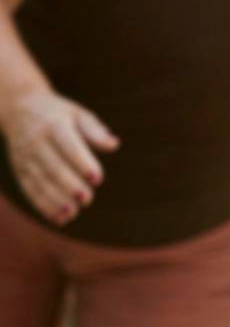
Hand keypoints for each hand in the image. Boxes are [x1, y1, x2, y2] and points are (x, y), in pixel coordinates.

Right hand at [0, 88, 117, 224]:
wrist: (19, 108)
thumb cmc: (59, 113)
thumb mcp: (78, 114)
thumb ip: (95, 130)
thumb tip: (114, 145)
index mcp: (54, 125)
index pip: (69, 147)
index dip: (83, 163)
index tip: (98, 179)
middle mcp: (36, 142)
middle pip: (53, 167)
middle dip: (69, 186)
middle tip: (87, 200)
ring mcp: (25, 158)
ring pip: (39, 182)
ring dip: (55, 200)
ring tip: (73, 214)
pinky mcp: (19, 170)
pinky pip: (30, 190)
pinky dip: (43, 206)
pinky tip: (59, 218)